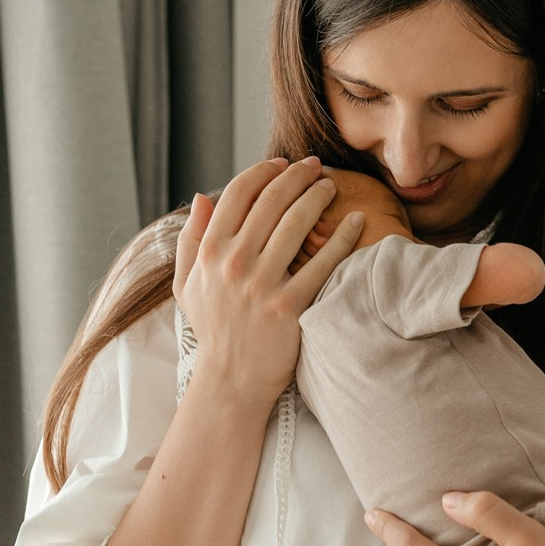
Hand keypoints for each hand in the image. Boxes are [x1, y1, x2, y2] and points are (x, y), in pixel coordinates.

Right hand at [174, 155, 363, 409]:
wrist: (231, 381)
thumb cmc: (213, 330)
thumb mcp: (188, 285)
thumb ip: (190, 239)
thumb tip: (203, 196)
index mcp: (208, 253)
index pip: (238, 193)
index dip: (264, 171)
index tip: (283, 165)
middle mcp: (233, 263)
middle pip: (271, 201)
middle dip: (297, 176)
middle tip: (315, 167)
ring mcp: (261, 285)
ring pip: (296, 223)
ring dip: (318, 197)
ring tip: (331, 187)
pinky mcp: (290, 306)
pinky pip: (322, 262)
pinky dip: (342, 237)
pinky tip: (356, 222)